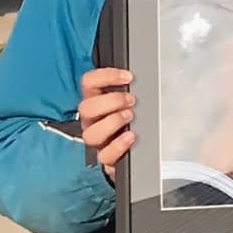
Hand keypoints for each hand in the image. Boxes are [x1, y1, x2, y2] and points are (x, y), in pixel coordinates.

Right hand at [78, 67, 134, 182]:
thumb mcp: (131, 100)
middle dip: (110, 101)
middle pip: (85, 108)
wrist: (137, 147)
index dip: (105, 76)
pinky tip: (131, 136)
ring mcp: (97, 139)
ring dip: (112, 122)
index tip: (128, 77)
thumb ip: (132, 89)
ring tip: (130, 117)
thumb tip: (146, 78)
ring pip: (90, 134)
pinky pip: (104, 155)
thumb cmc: (132, 119)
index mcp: (96, 101)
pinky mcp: (106, 156)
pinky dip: (118, 145)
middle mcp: (92, 120)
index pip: (88, 82)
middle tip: (131, 100)